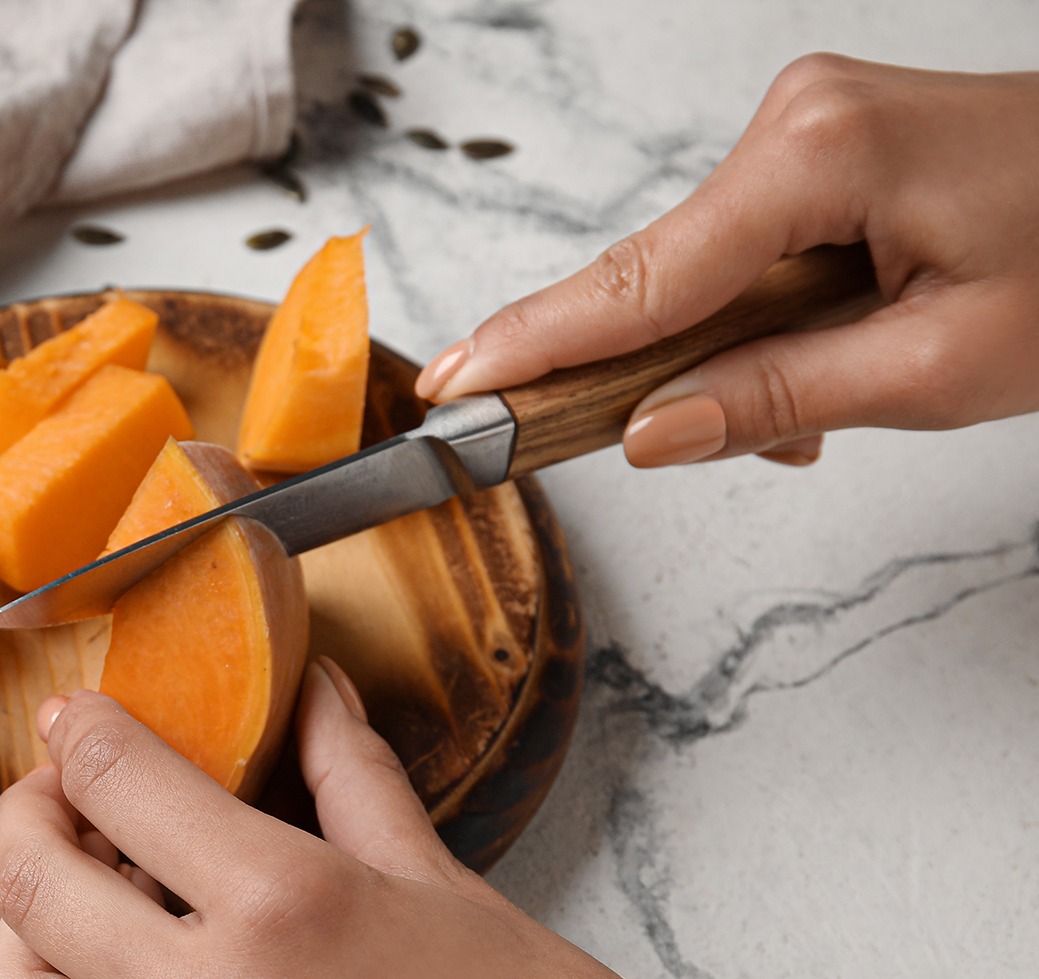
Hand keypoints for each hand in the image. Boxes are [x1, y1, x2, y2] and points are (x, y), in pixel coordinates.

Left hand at [0, 661, 652, 978]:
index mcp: (284, 904)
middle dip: (21, 814)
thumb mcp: (442, 884)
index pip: (118, 782)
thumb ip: (351, 779)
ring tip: (73, 907)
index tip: (77, 719)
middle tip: (51, 794)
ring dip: (23, 937)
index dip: (82, 732)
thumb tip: (315, 692)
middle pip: (32, 885)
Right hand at [414, 55, 1038, 467]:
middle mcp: (796, 119)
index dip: (536, 344)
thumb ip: (778, 397)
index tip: (448, 387)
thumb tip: (649, 432)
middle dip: (656, 373)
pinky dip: (766, 318)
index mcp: (819, 157)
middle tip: (652, 447)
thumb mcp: (941, 368)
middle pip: (660, 274)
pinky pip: (749, 247)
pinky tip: (831, 363)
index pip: (640, 279)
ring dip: (730, 355)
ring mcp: (809, 123)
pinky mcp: (826, 141)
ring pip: (705, 271)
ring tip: (825, 415)